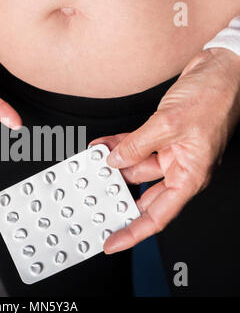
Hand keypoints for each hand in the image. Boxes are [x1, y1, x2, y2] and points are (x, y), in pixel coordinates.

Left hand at [90, 48, 239, 253]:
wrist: (220, 70)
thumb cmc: (213, 97)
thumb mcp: (168, 124)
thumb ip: (137, 145)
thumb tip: (115, 160)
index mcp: (189, 176)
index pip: (157, 216)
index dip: (133, 232)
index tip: (113, 242)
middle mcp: (179, 168)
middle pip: (143, 194)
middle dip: (118, 194)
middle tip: (94, 201)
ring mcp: (170, 153)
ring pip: (135, 167)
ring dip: (114, 164)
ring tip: (92, 165)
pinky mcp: (163, 137)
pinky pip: (136, 147)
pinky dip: (119, 146)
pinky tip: (103, 146)